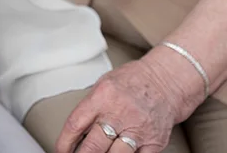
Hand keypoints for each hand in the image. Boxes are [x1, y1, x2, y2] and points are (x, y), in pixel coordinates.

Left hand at [56, 56, 189, 152]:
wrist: (165, 81)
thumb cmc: (132, 82)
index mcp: (103, 96)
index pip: (75, 125)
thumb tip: (73, 134)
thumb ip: (90, 108)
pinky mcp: (154, 142)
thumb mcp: (104, 84)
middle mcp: (120, 113)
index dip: (64, 143)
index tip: (61, 151)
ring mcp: (138, 129)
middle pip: (93, 146)